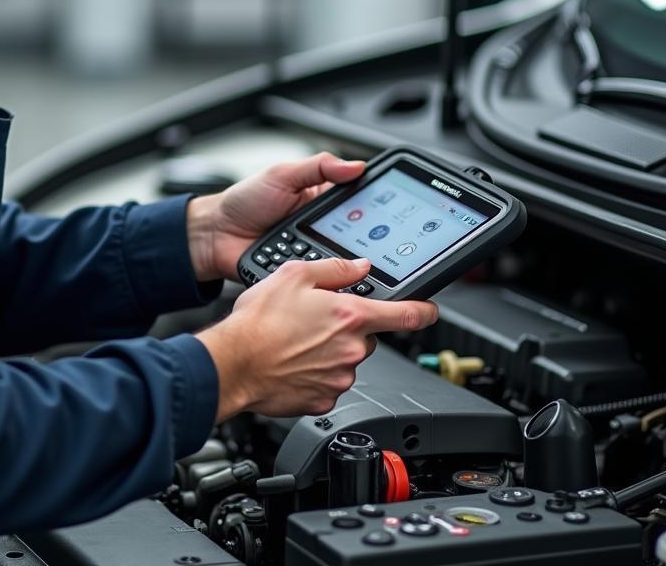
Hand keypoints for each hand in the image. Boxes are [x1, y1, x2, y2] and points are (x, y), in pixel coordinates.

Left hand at [186, 152, 365, 281]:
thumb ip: (318, 167)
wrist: (214, 236)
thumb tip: (356, 165)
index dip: (378, 211)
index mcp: (323, 201)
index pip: (361, 205)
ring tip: (358, 266)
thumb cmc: (244, 202)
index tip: (394, 217)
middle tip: (376, 247)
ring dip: (349, 266)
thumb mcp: (282, 174)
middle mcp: (323, 229)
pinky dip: (327, 283)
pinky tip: (332, 282)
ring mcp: (314, 254)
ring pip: (345, 265)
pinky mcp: (302, 277)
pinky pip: (322, 283)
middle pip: (360, 240)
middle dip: (369, 245)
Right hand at [196, 257, 437, 420]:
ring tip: (295, 342)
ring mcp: (340, 377)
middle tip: (314, 321)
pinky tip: (292, 363)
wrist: (234, 363)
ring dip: (329, 351)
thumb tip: (358, 267)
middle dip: (347, 328)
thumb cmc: (259, 321)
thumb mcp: (294, 275)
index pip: (405, 315)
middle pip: (366, 336)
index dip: (424, 311)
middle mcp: (352, 349)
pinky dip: (315, 374)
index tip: (431, 311)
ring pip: (346, 360)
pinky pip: (329, 383)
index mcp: (350, 316)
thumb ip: (334, 269)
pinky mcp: (324, 399)